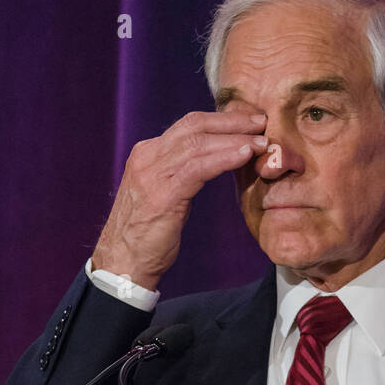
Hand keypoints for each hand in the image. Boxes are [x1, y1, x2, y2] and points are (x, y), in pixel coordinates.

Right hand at [92, 104, 268, 288]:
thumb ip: (180, 175)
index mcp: (147, 154)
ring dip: (235, 139)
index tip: (248, 122)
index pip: (187, 126)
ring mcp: (153, 173)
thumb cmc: (146, 236)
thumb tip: (211, 163)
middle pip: (195, 126)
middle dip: (231, 121)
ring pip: (199, 143)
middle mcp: (148, 157)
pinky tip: (245, 155)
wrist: (122, 263)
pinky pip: (199, 167)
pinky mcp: (163, 193)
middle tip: (261, 122)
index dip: (221, 120)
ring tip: (262, 141)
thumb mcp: (162, 195)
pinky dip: (225, 157)